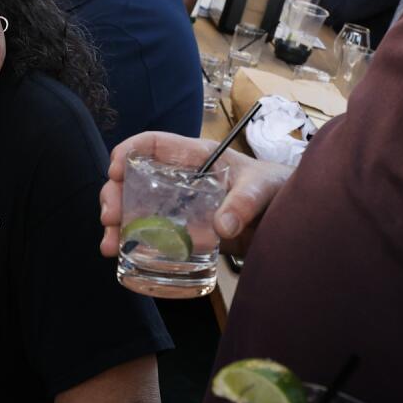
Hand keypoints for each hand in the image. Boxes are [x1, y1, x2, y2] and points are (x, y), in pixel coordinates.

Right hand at [102, 132, 290, 257]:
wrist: (291, 218)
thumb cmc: (276, 188)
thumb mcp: (263, 188)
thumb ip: (245, 203)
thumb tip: (222, 227)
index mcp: (196, 158)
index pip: (155, 144)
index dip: (129, 150)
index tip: (115, 170)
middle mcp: (181, 180)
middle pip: (136, 179)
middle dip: (116, 195)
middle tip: (110, 217)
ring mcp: (180, 207)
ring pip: (137, 209)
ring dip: (119, 226)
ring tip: (110, 246)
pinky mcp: (185, 233)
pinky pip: (153, 236)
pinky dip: (134, 246)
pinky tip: (122, 257)